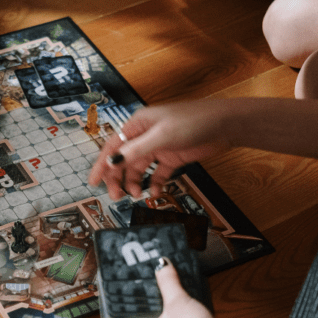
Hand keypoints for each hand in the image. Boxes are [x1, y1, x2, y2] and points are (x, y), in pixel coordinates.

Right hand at [88, 98, 232, 198]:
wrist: (224, 124)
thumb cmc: (192, 121)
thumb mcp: (161, 136)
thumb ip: (136, 150)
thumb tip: (112, 162)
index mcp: (138, 124)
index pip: (113, 146)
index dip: (102, 164)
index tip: (93, 181)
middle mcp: (145, 135)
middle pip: (124, 160)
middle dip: (118, 178)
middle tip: (116, 196)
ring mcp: (159, 147)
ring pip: (139, 168)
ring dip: (135, 182)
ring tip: (136, 195)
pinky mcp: (173, 157)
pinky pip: (158, 173)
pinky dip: (154, 183)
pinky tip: (154, 192)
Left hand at [131, 259, 247, 317]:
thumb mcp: (177, 302)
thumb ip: (167, 281)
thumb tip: (161, 264)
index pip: (131, 310)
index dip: (134, 291)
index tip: (135, 273)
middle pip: (149, 307)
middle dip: (154, 290)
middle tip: (150, 268)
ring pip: (166, 309)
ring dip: (169, 294)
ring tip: (165, 272)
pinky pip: (180, 313)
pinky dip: (182, 302)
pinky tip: (183, 286)